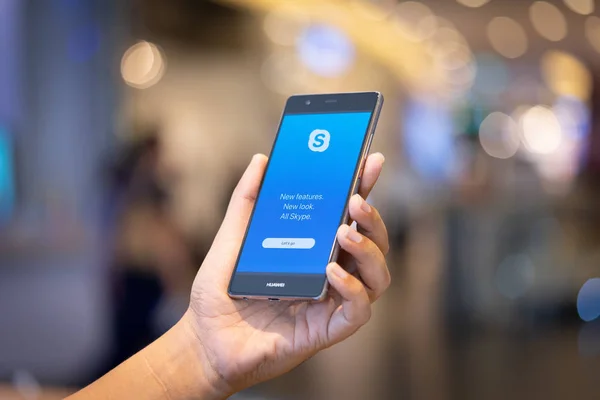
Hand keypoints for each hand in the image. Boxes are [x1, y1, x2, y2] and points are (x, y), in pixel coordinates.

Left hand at [183, 153, 389, 396]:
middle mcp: (329, 273)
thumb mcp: (230, 240)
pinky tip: (332, 272)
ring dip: (369, 251)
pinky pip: (358, 311)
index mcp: (313, 249)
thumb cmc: (219, 293)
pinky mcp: (325, 330)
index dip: (365, 189)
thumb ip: (246, 202)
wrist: (203, 342)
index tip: (371, 161)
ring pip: (377, 277)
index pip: (349, 217)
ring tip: (345, 234)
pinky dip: (353, 289)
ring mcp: (330, 302)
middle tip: (355, 201)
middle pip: (373, 244)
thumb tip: (261, 160)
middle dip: (373, 219)